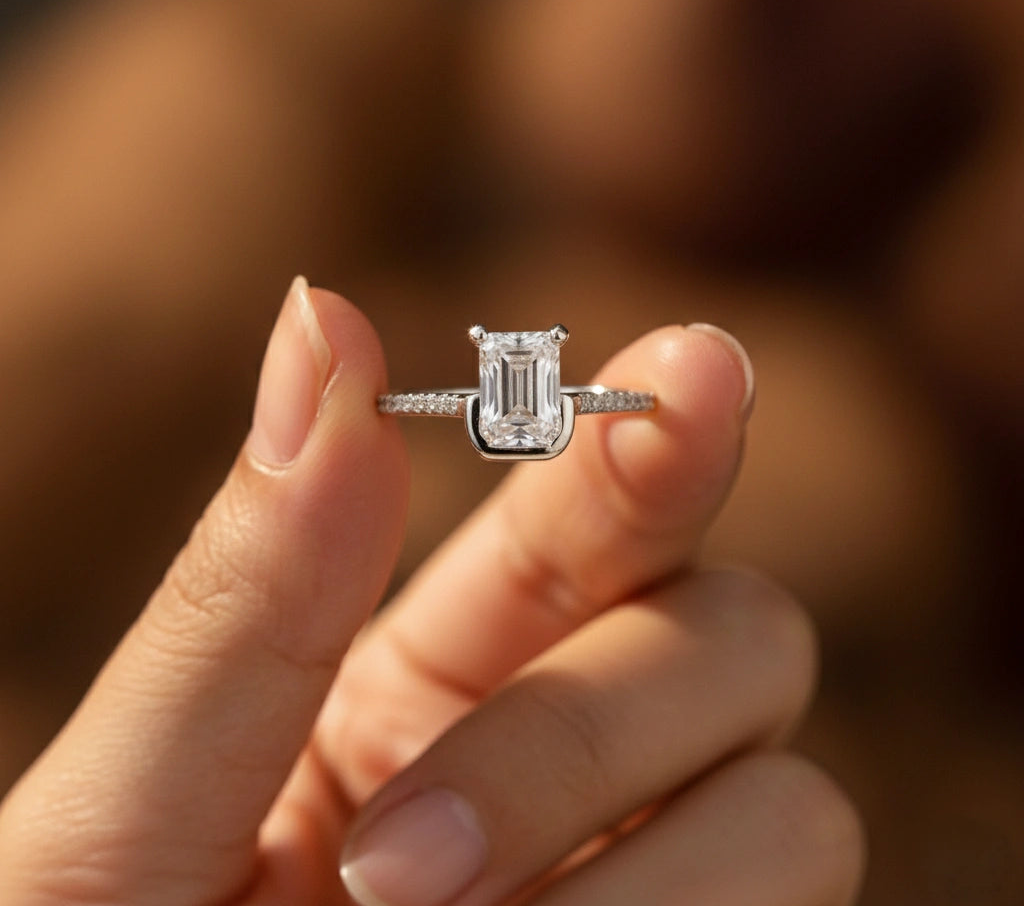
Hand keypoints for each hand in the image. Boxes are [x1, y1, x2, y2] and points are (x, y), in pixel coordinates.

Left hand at [0, 276, 862, 904]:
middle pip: (738, 639)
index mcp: (432, 685)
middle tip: (394, 862)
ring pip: (794, 802)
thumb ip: (246, 588)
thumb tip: (322, 315)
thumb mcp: (131, 808)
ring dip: (633, 882)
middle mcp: (569, 770)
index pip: (595, 521)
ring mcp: (650, 883)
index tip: (694, 368)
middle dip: (594, 731)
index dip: (652, 440)